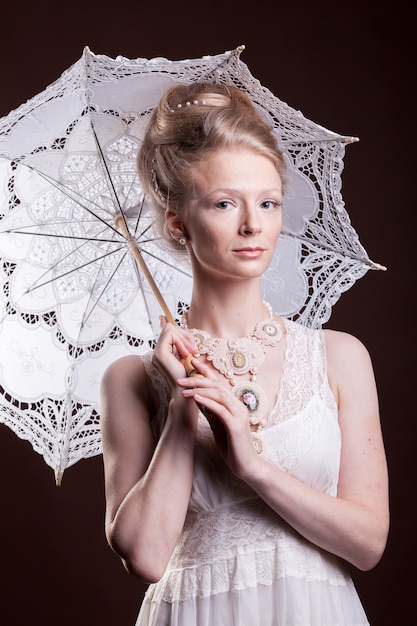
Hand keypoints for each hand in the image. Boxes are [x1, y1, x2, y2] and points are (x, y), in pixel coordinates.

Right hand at [152, 317, 199, 390]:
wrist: (186, 391)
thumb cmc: (189, 376)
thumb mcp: (187, 357)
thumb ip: (183, 346)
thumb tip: (185, 334)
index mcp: (164, 352)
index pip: (170, 331)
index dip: (184, 335)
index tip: (193, 348)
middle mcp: (158, 351)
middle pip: (169, 328)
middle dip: (185, 335)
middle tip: (194, 349)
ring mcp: (157, 352)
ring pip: (170, 329)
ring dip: (184, 338)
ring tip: (192, 352)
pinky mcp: (160, 353)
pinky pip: (170, 335)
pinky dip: (181, 341)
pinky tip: (186, 354)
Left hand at [177, 360, 259, 478]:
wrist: (246, 465)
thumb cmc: (232, 446)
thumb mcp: (218, 424)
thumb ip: (211, 411)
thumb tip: (197, 398)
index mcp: (234, 404)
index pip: (219, 383)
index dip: (206, 371)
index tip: (192, 363)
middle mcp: (238, 405)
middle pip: (217, 385)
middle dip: (198, 379)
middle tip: (180, 378)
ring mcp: (239, 414)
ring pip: (219, 395)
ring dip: (200, 390)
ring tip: (184, 389)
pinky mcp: (236, 425)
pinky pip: (220, 410)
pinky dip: (207, 402)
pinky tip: (195, 399)